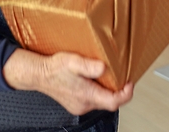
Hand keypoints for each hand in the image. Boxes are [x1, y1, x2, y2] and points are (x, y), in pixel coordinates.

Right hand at [3, 49, 133, 114]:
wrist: (39, 74)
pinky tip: (97, 80)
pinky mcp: (76, 103)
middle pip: (110, 102)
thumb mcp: (72, 61)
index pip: (114, 102)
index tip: (129, 82)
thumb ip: (88, 66)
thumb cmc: (54, 68)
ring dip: (109, 90)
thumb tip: (103, 68)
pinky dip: (99, 90)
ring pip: (102, 101)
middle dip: (119, 90)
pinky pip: (94, 99)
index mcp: (86, 95)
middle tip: (122, 76)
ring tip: (111, 76)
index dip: (126, 94)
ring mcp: (80, 106)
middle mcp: (84, 104)